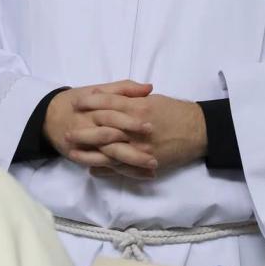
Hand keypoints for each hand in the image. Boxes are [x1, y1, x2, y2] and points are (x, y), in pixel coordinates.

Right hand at [44, 80, 156, 178]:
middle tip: (154, 152)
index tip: (150, 126)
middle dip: (131, 146)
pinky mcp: (82, 158)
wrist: (48, 117)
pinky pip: (104, 167)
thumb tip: (149, 87)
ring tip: (153, 166)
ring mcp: (84, 145)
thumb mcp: (97, 90)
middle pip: (110, 138)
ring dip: (130, 163)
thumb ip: (123, 89)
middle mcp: (87, 127)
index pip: (111, 115)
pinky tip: (141, 175)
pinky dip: (122, 172)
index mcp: (91, 108)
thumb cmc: (77, 101)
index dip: (130, 121)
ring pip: (108, 156)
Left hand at [67, 92, 207, 174]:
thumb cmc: (175, 110)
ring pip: (110, 151)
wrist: (198, 130)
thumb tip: (107, 97)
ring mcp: (142, 148)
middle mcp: (137, 127)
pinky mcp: (146, 163)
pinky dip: (107, 169)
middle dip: (84, 130)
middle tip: (66, 132)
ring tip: (73, 153)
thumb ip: (130, 97)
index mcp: (138, 107)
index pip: (109, 103)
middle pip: (105, 128)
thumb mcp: (152, 99)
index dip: (91, 103)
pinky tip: (93, 169)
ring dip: (90, 153)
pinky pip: (123, 169)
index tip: (75, 103)